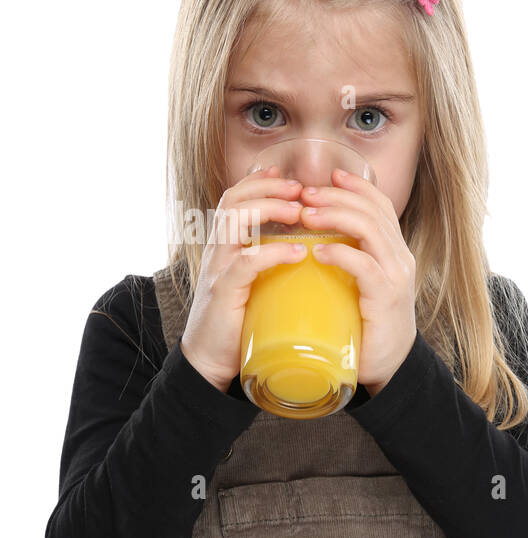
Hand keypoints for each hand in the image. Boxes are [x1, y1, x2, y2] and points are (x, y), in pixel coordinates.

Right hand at [180, 167, 307, 391]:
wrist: (211, 360)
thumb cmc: (241, 321)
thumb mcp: (256, 284)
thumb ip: (270, 264)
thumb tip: (307, 250)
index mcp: (225, 247)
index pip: (234, 200)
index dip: (258, 183)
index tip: (287, 177)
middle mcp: (218, 251)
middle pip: (233, 201)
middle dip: (267, 188)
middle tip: (300, 189)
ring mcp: (218, 270)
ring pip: (234, 222)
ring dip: (268, 210)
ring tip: (299, 212)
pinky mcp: (224, 294)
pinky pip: (245, 264)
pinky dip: (272, 253)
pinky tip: (297, 252)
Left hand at [296, 168, 416, 395]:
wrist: (387, 366)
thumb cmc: (365, 324)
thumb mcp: (359, 283)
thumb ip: (346, 258)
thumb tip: (310, 236)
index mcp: (394, 251)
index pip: (380, 205)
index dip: (356, 186)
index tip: (329, 175)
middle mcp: (401, 258)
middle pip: (373, 210)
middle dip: (336, 197)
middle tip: (304, 194)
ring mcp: (396, 277)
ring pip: (370, 229)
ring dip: (335, 216)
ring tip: (306, 215)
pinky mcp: (386, 298)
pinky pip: (365, 266)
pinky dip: (341, 253)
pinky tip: (318, 251)